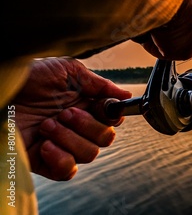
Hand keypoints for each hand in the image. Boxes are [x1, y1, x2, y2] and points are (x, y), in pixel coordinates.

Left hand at [11, 58, 131, 180]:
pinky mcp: (45, 160)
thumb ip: (100, 84)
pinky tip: (44, 145)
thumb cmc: (30, 77)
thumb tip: (126, 95)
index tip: (100, 107)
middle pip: (106, 138)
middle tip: (64, 114)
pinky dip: (61, 158)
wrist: (1, 91)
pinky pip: (68, 171)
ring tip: (46, 125)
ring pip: (89, 154)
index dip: (111, 115)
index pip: (113, 118)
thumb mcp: (68, 71)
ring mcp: (62, 143)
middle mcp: (77, 125)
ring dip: (69, 138)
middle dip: (87, 126)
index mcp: (85, 104)